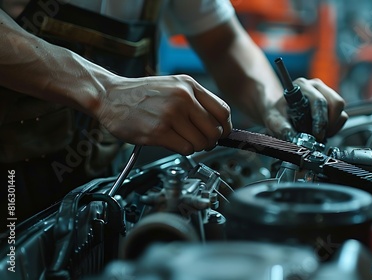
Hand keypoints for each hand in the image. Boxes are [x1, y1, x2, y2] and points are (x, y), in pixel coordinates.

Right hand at [95, 74, 231, 154]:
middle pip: (215, 130)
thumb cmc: (142, 94)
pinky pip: (186, 149)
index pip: (223, 111)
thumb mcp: (174, 86)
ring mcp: (171, 115)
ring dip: (195, 146)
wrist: (110, 96)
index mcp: (189, 85)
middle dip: (210, 140)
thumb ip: (196, 101)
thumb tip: (218, 123)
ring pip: (201, 142)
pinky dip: (183, 150)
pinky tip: (172, 141)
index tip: (222, 133)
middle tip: (201, 141)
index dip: (226, 127)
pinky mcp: (159, 132)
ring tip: (183, 139)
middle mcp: (183, 98)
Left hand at [264, 78, 347, 141]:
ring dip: (332, 126)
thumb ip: (283, 128)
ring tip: (320, 133)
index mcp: (302, 86)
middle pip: (336, 103)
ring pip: (341, 110)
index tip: (317, 135)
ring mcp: (326, 92)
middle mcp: (316, 86)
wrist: (280, 112)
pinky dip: (335, 127)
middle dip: (329, 123)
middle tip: (319, 136)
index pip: (319, 101)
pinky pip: (342, 116)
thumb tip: (295, 138)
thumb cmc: (278, 113)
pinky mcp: (332, 102)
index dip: (321, 120)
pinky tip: (323, 131)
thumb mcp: (274, 120)